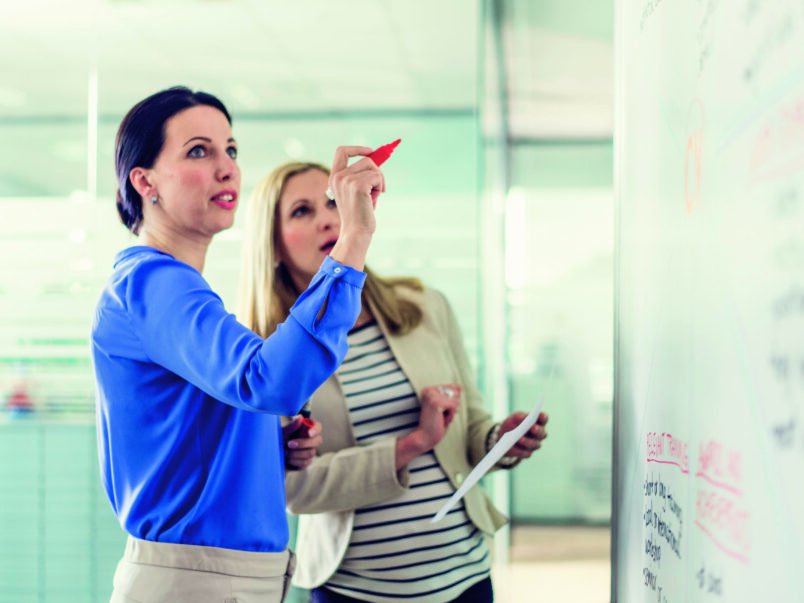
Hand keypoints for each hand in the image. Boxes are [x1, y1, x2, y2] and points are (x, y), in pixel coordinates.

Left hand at [283, 415, 322, 470]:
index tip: (308, 433)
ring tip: (285, 452)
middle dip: (303, 443)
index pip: (318, 427)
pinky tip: (287, 459)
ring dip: (296, 453)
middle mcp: (311, 440)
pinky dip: (294, 461)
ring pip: (310, 453)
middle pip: (318, 441)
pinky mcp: (306, 462)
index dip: (315, 430)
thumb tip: (300, 417)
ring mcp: (309, 452)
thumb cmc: (278, 440)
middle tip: (289, 444)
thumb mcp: (283, 433)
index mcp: (307, 429)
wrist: (272, 455)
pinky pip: (305, 463)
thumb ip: (292, 426)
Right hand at [326, 146, 384, 271]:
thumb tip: (376, 157)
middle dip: (377, 171)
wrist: (356, 232)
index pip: (342, 151)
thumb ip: (360, 175)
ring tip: (373, 196)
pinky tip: (374, 200)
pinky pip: (378, 176)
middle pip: (366, 159)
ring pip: (373, 167)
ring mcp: (347, 180)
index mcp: (334, 177)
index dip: (358, 148)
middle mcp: (338, 177)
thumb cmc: (359, 214)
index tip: (370, 151)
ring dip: (379, 181)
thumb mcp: (356, 190)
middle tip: (378, 188)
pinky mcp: (358, 186)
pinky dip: (381, 187)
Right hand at [396, 384, 460, 468]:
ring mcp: (431, 395)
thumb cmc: (436, 424)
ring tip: (440, 418)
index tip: (439, 412)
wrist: (425, 437)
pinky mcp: (436, 402)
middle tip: (439, 416)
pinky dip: (451, 415)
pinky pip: (454, 406)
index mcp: (429, 389)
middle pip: (454, 393)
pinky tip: (441, 420)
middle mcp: (428, 390)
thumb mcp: (446, 407)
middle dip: (452, 407)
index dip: (451, 402)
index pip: (452, 388)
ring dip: (451, 412)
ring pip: (455, 399)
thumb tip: (459, 385)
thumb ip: (452, 395)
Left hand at [498, 411, 548, 459]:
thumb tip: (525, 418)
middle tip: (533, 428)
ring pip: (535, 444)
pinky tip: (514, 448)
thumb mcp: (515, 417)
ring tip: (520, 439)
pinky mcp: (527, 453)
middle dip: (538, 431)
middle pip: (542, 433)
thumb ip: (521, 417)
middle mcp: (539, 434)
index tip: (541, 416)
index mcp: (538, 422)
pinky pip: (526, 453)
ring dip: (528, 442)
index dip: (543, 417)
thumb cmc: (513, 423)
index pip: (544, 419)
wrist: (504, 435)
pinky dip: (520, 451)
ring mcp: (535, 444)